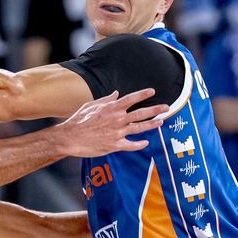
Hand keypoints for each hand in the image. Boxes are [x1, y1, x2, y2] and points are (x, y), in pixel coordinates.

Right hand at [55, 89, 169, 157]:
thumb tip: (116, 94)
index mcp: (111, 108)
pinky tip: (145, 143)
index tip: (153, 91)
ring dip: (152, 125)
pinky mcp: (115, 145)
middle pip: (141, 113)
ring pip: (139, 128)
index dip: (143, 94)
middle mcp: (117, 119)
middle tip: (166, 107)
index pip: (131, 98)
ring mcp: (117, 133)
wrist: (70, 138)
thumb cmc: (78, 120)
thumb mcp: (91, 105)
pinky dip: (139, 144)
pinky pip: (131, 145)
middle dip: (155, 110)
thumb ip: (106, 100)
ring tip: (161, 122)